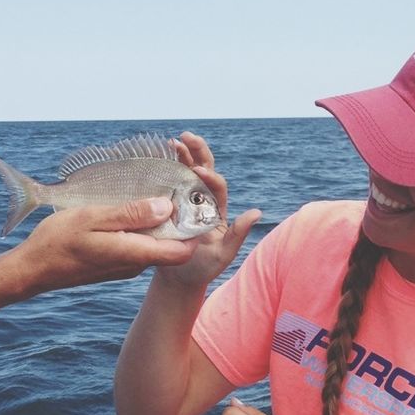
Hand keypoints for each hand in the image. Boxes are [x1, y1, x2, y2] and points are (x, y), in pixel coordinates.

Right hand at [0, 197, 198, 314]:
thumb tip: (166, 207)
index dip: (194, 227)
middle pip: (173, 243)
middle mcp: (136, 263)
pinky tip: (132, 205)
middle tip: (175, 186)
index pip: (182, 250)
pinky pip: (141, 243)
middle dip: (180, 217)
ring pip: (157, 241)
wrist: (33, 268)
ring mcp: (127, 264)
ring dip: (161, 219)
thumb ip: (130, 214)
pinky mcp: (118, 261)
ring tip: (155, 189)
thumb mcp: (92, 218)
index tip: (192, 200)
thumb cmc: (58, 241)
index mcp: (134, 253)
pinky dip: (144, 225)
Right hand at [157, 132, 261, 287]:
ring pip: (188, 170)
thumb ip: (238, 235)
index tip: (198, 171)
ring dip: (183, 154)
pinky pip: (171, 180)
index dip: (210, 177)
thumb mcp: (222, 255)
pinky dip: (167, 166)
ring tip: (173, 141)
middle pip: (206, 169)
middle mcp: (204, 200)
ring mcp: (186, 200)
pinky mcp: (170, 202)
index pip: (218, 186)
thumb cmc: (202, 269)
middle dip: (198, 152)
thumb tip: (256, 212)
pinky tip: (158, 155)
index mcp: (218, 210)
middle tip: (187, 137)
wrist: (178, 278)